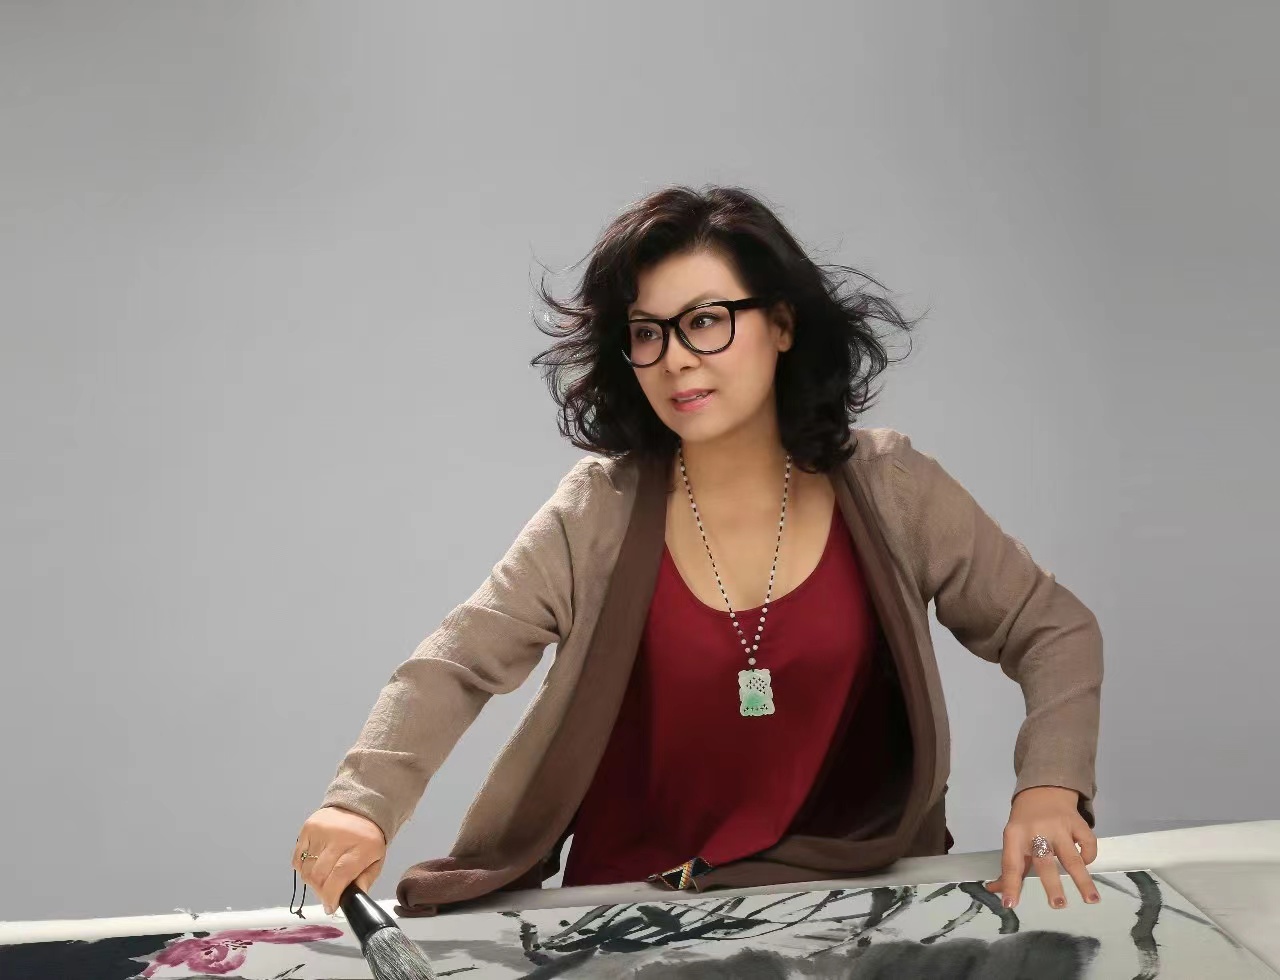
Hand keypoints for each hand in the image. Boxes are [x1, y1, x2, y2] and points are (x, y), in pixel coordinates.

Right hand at [292, 806, 386, 914]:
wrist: (360, 808)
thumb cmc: (369, 839)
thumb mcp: (376, 860)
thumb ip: (365, 880)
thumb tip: (353, 898)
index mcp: (362, 846)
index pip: (340, 875)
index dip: (331, 895)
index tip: (330, 907)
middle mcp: (340, 837)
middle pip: (319, 875)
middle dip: (321, 892)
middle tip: (327, 894)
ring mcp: (321, 831)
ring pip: (306, 870)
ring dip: (312, 882)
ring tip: (322, 879)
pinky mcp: (308, 828)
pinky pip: (298, 858)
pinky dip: (303, 868)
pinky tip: (314, 866)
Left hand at [984, 786, 1099, 908]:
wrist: (1043, 789)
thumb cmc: (1025, 823)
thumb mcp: (1013, 840)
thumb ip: (1010, 867)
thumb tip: (997, 892)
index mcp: (1014, 835)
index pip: (1011, 863)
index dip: (1010, 884)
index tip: (1010, 905)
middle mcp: (1036, 831)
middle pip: (1044, 861)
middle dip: (1051, 884)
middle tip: (1058, 905)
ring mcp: (1059, 826)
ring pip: (1071, 856)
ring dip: (1082, 879)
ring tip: (1091, 899)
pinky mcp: (1078, 822)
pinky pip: (1088, 844)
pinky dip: (1089, 857)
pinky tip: (1087, 864)